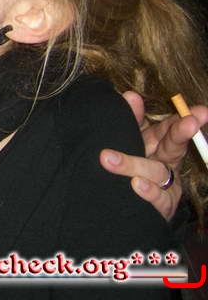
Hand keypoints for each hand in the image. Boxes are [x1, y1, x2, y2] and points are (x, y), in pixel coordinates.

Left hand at [100, 91, 207, 219]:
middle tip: (190, 121)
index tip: (196, 112)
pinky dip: (148, 192)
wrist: (124, 207)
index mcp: (161, 145)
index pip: (171, 129)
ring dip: (133, 164)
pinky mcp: (161, 207)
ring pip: (156, 172)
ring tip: (108, 158)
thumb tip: (131, 95)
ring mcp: (167, 187)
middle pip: (175, 146)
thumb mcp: (132, 140)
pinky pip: (157, 200)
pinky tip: (136, 185)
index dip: (182, 120)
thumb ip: (132, 119)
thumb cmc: (132, 165)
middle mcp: (167, 164)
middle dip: (183, 132)